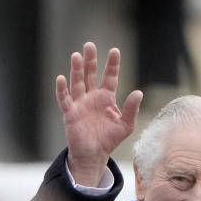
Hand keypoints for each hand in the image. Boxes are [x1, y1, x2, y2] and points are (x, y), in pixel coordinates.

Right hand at [55, 42, 142, 185]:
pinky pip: (65, 99)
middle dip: (90, 60)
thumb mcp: (126, 125)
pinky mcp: (70, 113)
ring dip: (77, 70)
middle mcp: (92, 97)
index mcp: (107, 98)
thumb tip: (138, 92)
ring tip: (77, 55)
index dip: (112, 65)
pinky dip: (62, 90)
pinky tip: (61, 78)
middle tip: (89, 45)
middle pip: (91, 74)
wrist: (94, 155)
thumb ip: (131, 109)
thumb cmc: (110, 139)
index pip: (110, 77)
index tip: (115, 51)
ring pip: (77, 82)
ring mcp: (80, 103)